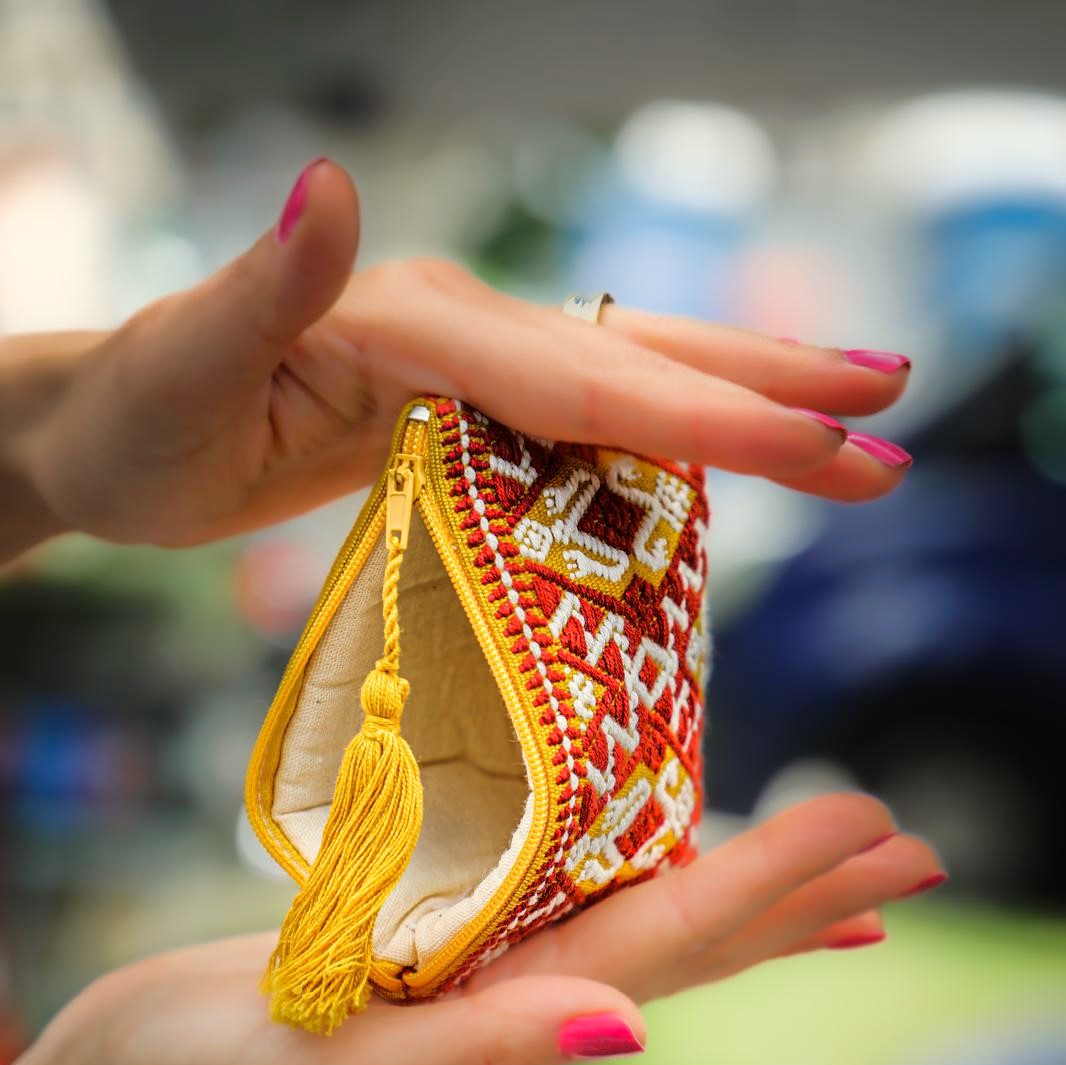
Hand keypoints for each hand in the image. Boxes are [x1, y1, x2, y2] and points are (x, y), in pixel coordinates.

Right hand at [0, 793, 941, 1064]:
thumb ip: (480, 1053)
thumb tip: (629, 1025)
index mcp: (512, 1016)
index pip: (674, 944)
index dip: (779, 889)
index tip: (879, 840)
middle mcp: (520, 991)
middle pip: (690, 933)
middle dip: (801, 894)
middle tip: (910, 851)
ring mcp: (480, 969)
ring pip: (639, 915)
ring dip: (738, 885)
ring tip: (826, 860)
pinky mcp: (431, 942)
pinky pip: (560, 899)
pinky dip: (629, 874)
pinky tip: (655, 856)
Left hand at [19, 160, 911, 551]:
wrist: (109, 433)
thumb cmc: (135, 412)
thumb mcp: (184, 358)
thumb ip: (267, 282)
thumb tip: (331, 185)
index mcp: (415, 316)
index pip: (585, 372)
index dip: (709, 411)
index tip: (823, 444)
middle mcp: (460, 330)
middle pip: (638, 358)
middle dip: (768, 398)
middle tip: (890, 434)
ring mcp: (468, 372)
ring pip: (630, 386)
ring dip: (743, 410)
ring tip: (849, 437)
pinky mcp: (460, 416)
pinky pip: (586, 433)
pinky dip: (669, 450)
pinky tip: (723, 473)